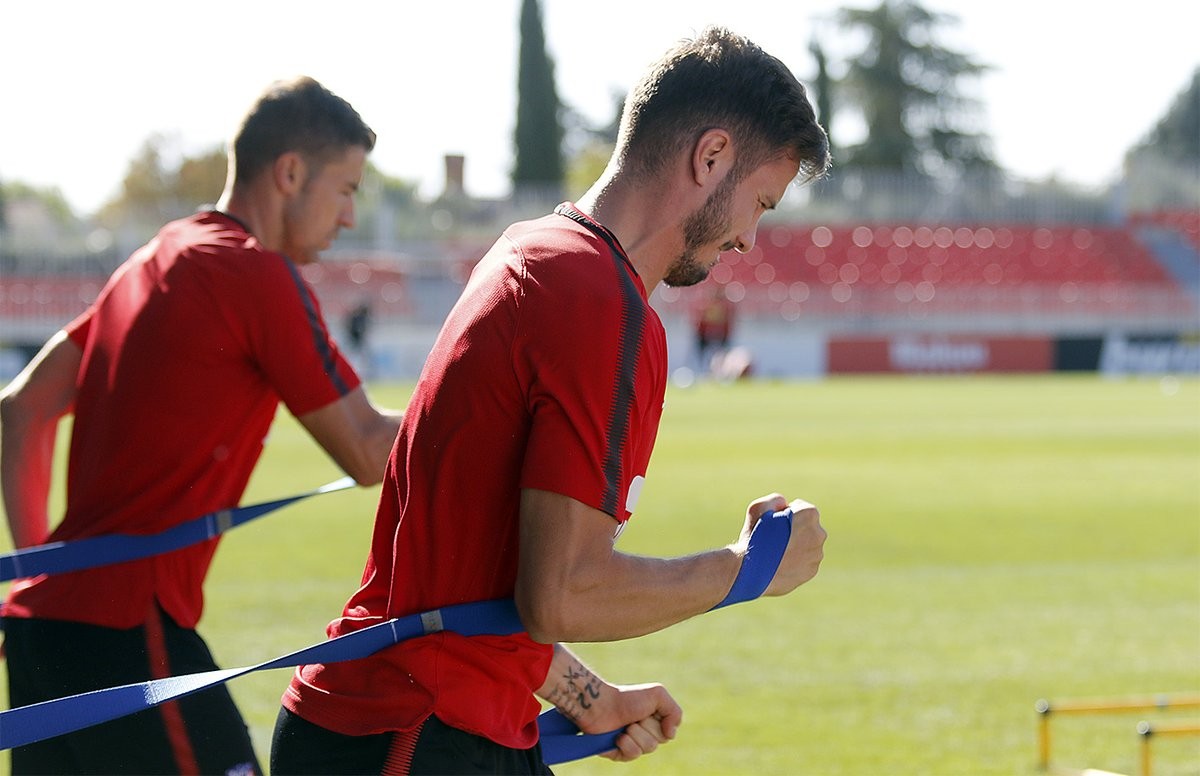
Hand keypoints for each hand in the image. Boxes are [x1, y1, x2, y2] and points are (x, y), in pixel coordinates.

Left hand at [538, 646, 681, 761]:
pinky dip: (626, 743)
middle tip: (635, 716)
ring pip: (647, 748)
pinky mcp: (619, 753)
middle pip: (658, 742)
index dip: (660, 723)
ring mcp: (632, 744)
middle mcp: (644, 734)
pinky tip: (618, 736)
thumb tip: (671, 735)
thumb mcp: (658, 694)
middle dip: (647, 727)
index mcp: (653, 722)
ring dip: (636, 733)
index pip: (667, 733)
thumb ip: (674, 712)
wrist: (601, 704)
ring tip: (625, 724)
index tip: (649, 711)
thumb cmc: (627, 697)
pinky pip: (632, 755)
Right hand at [738, 493, 825, 596]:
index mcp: (809, 514)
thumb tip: (785, 504)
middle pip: (806, 526)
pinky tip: (779, 564)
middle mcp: (819, 534)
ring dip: (795, 546)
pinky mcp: (812, 571)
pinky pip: (805, 562)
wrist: (749, 571)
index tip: (773, 523)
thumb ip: (775, 499)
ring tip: (775, 553)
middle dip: (793, 529)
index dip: (784, 514)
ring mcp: (817, 554)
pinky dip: (795, 562)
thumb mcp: (758, 507)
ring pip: (806, 545)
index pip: (800, 508)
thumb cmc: (753, 536)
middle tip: (773, 538)